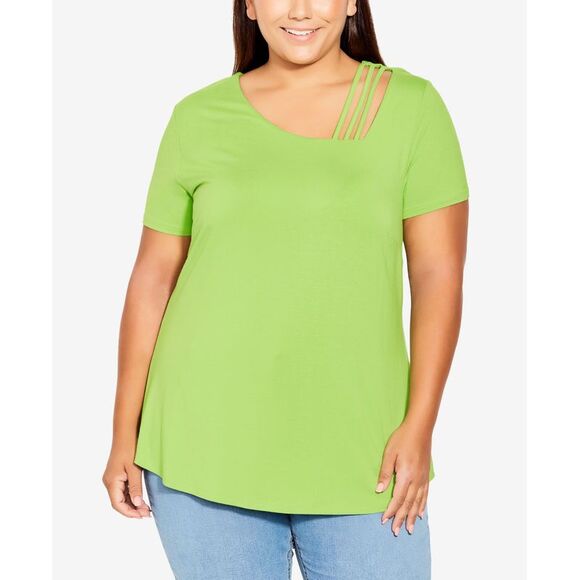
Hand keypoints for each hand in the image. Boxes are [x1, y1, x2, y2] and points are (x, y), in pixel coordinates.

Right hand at [102, 448, 151, 518]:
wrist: (126, 433)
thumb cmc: (130, 448)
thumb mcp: (134, 469)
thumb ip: (135, 487)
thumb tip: (137, 504)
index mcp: (111, 482)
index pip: (118, 504)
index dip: (130, 513)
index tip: (143, 516)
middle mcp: (109, 482)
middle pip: (119, 502)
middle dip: (132, 510)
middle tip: (147, 514)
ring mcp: (112, 478)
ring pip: (121, 497)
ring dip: (132, 504)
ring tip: (146, 509)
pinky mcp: (116, 475)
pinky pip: (122, 490)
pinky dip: (131, 496)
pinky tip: (140, 499)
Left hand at [375, 418, 431, 535]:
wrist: (420, 429)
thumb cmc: (402, 439)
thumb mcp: (389, 454)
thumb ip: (384, 473)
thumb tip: (379, 490)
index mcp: (405, 476)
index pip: (397, 499)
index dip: (391, 511)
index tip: (384, 520)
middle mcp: (416, 480)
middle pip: (408, 504)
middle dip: (401, 518)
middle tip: (396, 531)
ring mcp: (423, 479)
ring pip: (418, 502)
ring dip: (413, 516)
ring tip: (410, 529)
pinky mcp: (426, 475)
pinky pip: (425, 495)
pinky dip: (422, 506)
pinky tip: (421, 513)